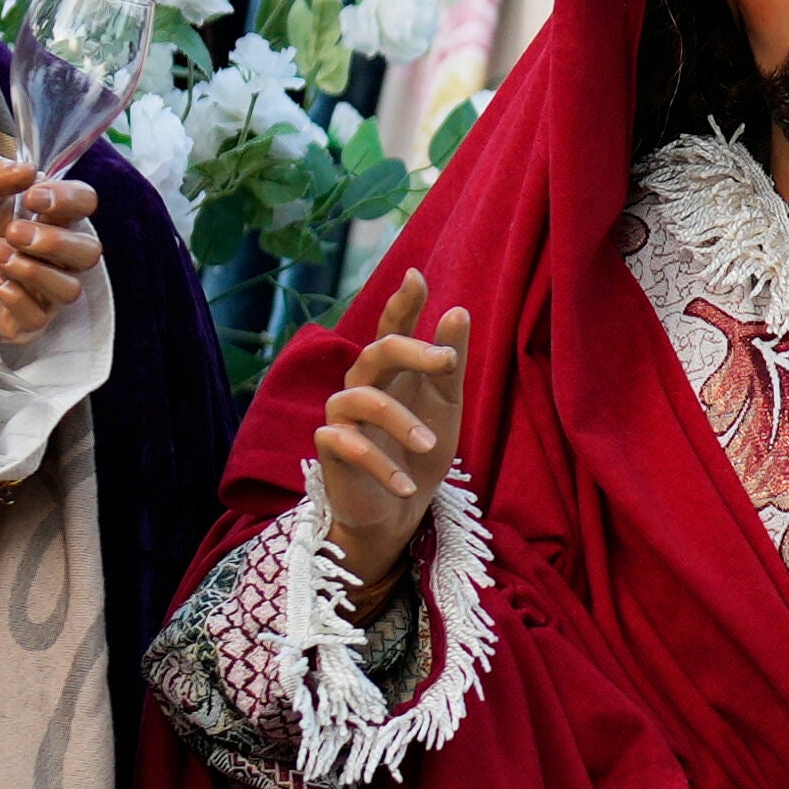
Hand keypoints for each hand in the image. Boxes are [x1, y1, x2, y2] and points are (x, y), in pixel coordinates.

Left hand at [0, 169, 99, 349]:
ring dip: (33, 271)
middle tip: (11, 232)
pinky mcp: (23, 322)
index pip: (85, 203)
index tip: (33, 198)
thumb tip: (28, 170)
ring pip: (69, 290)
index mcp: (49, 216)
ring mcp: (43, 292)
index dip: (68, 199)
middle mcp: (55, 255)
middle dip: (54, 242)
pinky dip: (15, 296)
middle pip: (88, 253)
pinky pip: (38, 318)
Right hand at [310, 267, 466, 599]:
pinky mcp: (330, 451)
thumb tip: (458, 310)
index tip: (416, 276)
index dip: (403, 302)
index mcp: (392, 372)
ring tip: (430, 445)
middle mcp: (362, 386)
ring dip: (399, 420)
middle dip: (410, 350)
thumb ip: (449, 365)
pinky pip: (348, 446)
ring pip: (361, 399)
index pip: (393, 328)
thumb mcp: (446, 408)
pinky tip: (407, 487)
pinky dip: (381, 466)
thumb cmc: (422, 453)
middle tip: (447, 362)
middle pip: (375, 351)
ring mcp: (342, 417)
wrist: (401, 512)